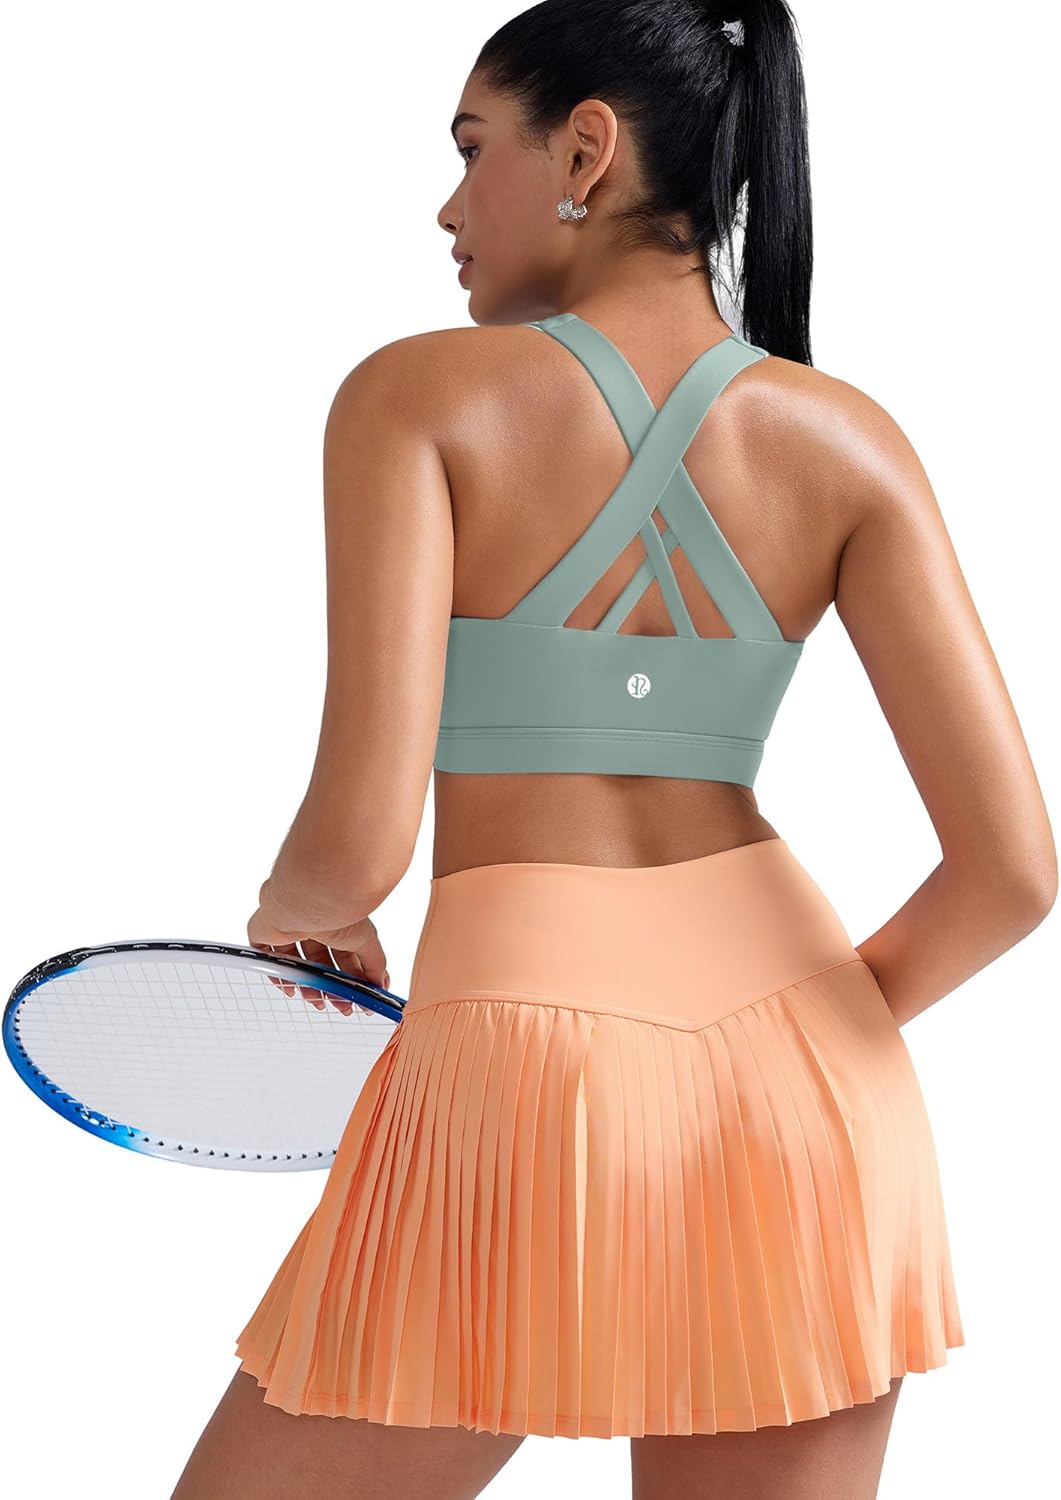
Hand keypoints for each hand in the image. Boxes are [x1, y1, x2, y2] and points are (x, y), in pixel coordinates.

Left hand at [246, 900, 390, 1014]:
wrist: (305, 899)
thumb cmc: (335, 910)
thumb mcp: (365, 940)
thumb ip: (374, 963)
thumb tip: (381, 984)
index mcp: (336, 923)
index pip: (344, 955)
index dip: (353, 977)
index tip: (359, 997)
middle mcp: (312, 924)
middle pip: (320, 962)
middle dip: (331, 986)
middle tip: (341, 1006)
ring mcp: (288, 927)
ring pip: (295, 962)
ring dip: (307, 985)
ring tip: (317, 1001)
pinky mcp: (266, 931)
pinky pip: (268, 957)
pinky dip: (278, 975)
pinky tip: (290, 988)